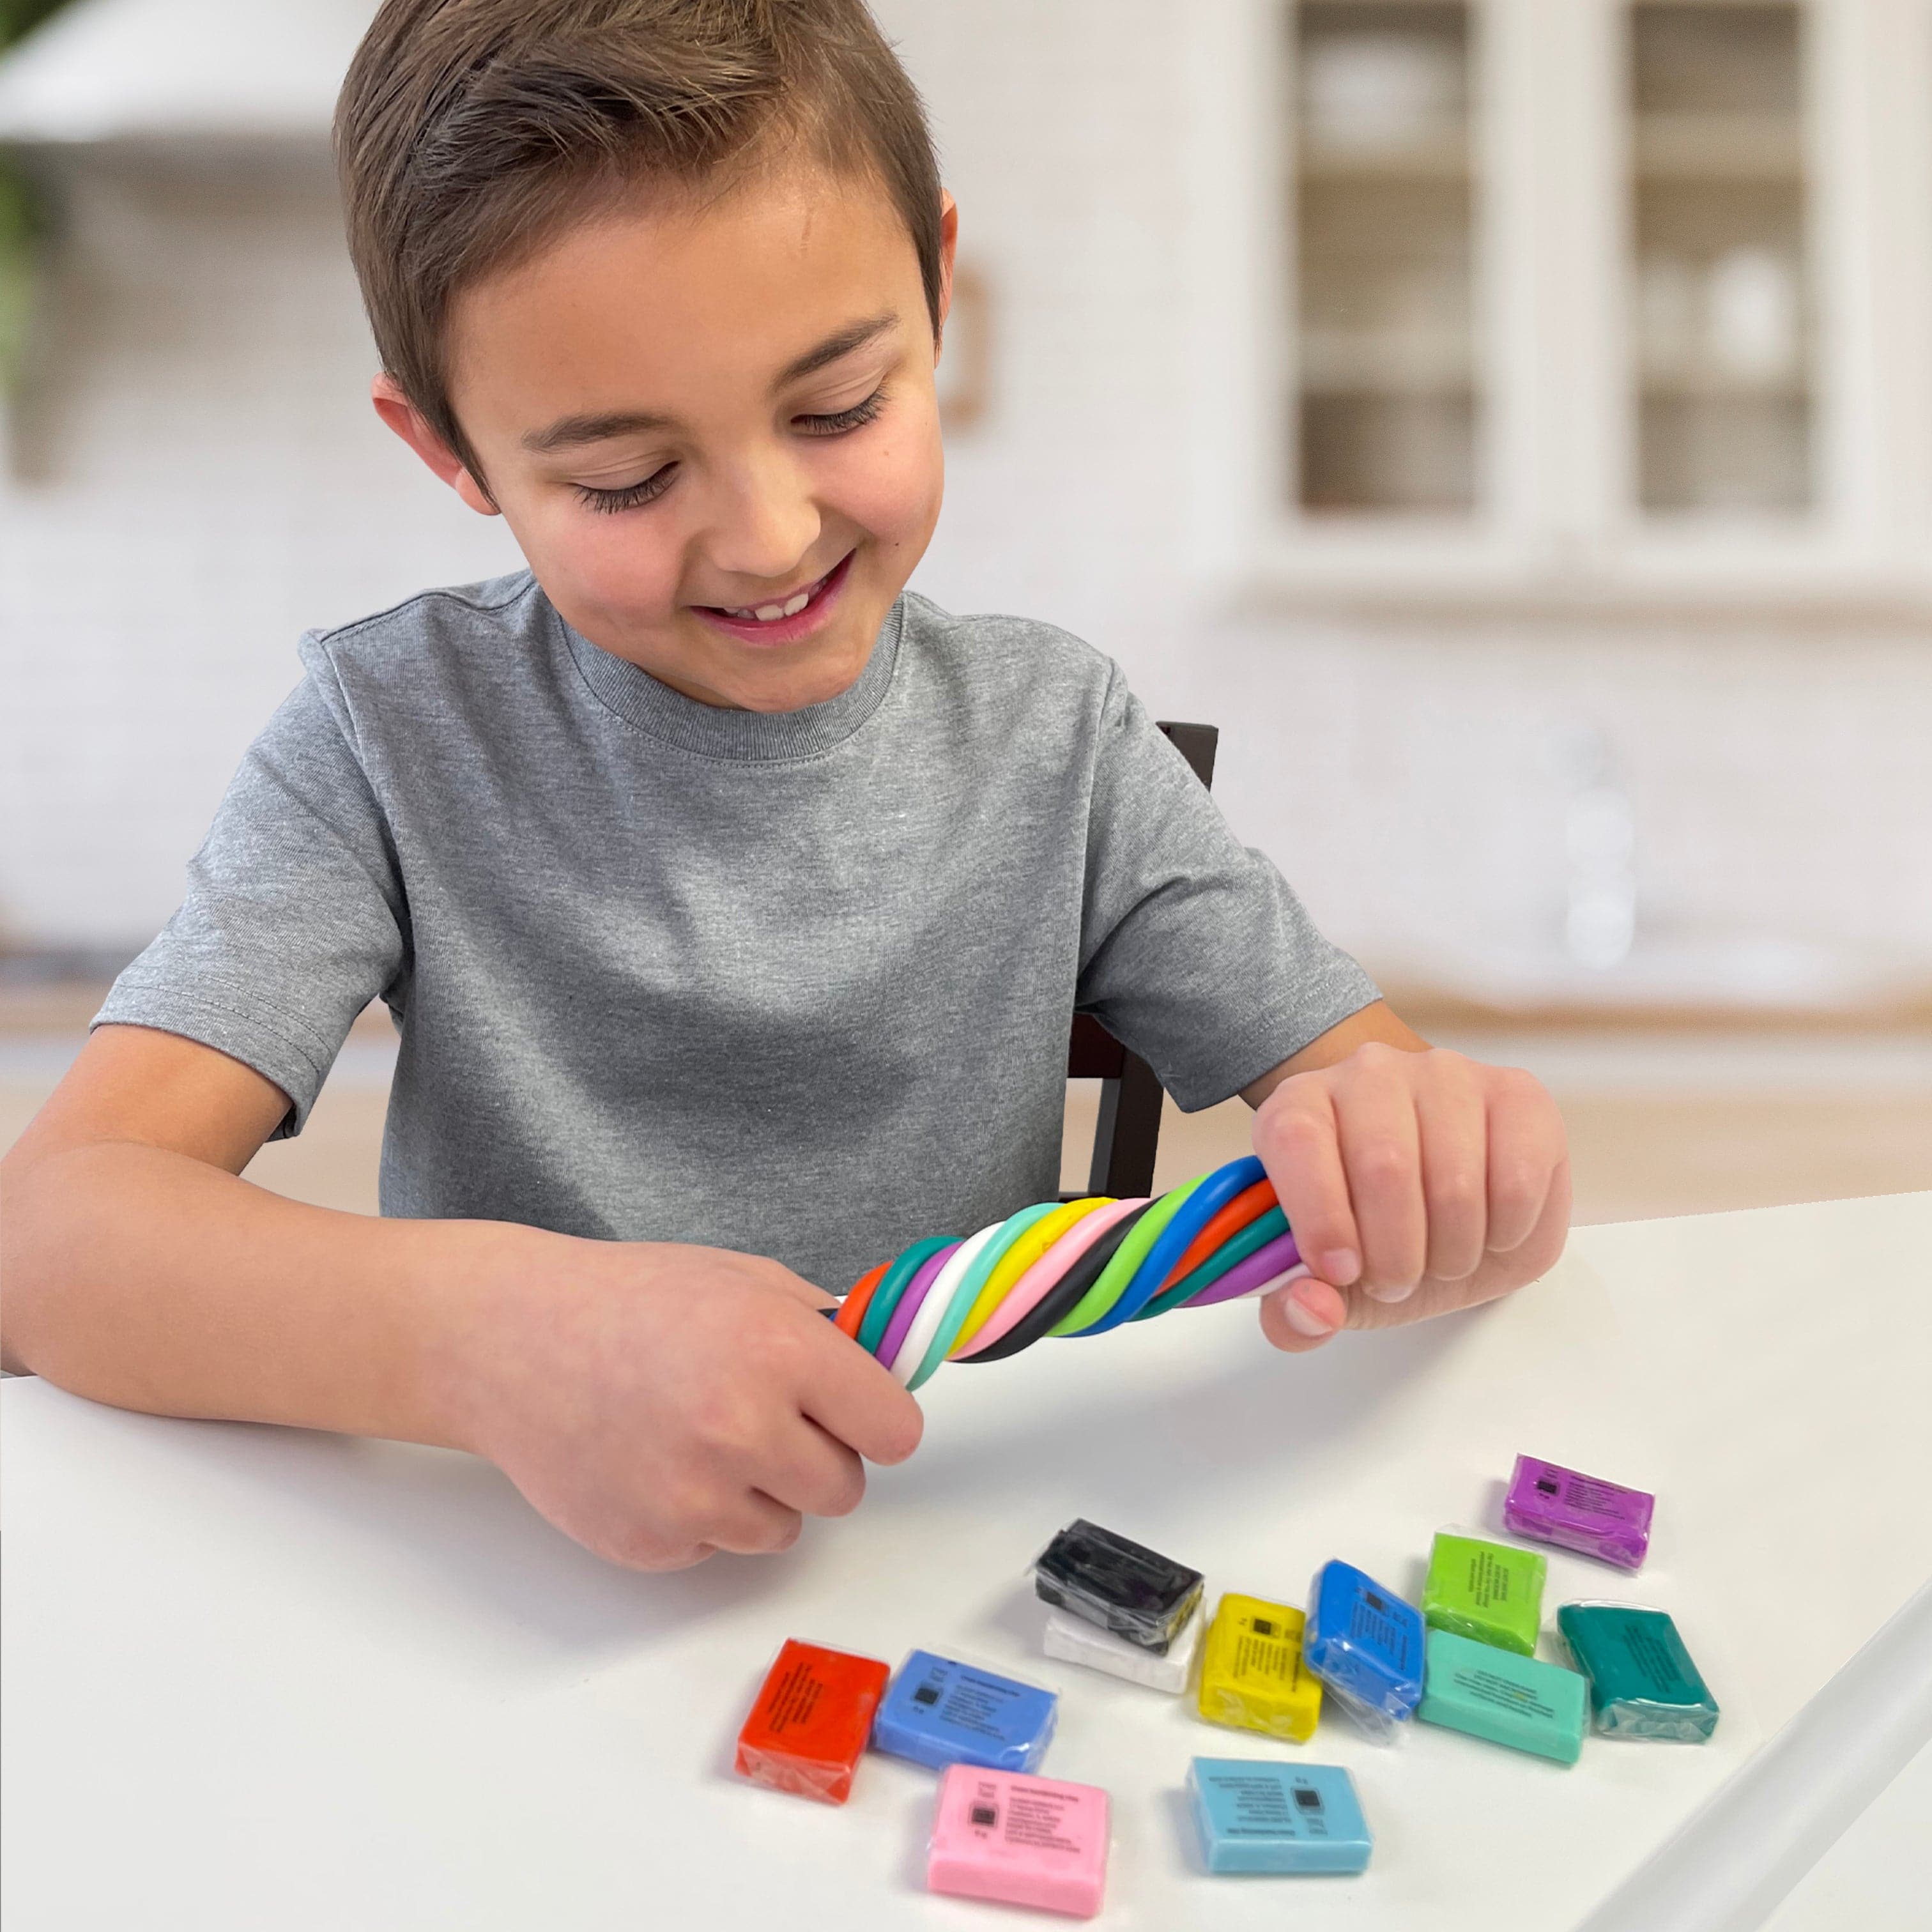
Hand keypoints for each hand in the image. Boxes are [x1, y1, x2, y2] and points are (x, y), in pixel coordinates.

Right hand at [439, 1228, 923, 1568]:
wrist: (513, 1340)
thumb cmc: (630, 1301)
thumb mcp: (745, 1281)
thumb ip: (826, 1329)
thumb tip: (889, 1371)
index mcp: (779, 1351)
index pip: (896, 1431)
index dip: (877, 1420)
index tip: (857, 1413)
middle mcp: (742, 1428)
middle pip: (847, 1489)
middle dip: (817, 1456)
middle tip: (763, 1417)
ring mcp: (693, 1497)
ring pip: (785, 1528)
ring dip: (760, 1492)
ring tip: (698, 1434)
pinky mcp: (652, 1544)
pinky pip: (719, 1549)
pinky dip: (700, 1516)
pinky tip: (655, 1460)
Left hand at [1248, 1043, 1569, 1352]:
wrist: (1443, 1211)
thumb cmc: (1372, 1237)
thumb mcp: (1326, 1288)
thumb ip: (1294, 1314)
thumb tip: (1312, 1309)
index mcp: (1299, 1106)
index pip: (1297, 1138)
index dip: (1319, 1214)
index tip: (1340, 1272)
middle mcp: (1368, 1073)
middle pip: (1383, 1164)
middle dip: (1394, 1254)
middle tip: (1396, 1282)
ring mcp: (1446, 1075)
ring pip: (1454, 1179)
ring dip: (1452, 1252)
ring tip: (1442, 1261)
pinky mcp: (1517, 1094)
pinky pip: (1518, 1176)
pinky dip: (1506, 1232)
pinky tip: (1490, 1235)